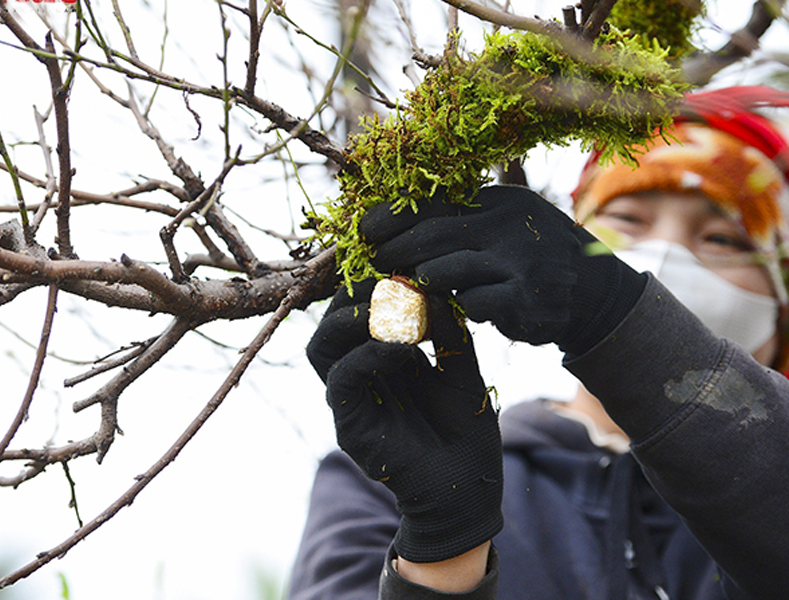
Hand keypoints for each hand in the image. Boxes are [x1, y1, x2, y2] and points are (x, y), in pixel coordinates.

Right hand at [307, 280, 502, 563]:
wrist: (468, 488)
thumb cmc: (464, 430)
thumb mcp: (463, 368)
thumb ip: (448, 330)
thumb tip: (433, 289)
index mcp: (382, 357)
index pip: (357, 309)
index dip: (371, 283)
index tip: (402, 265)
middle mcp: (359, 374)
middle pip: (331, 320)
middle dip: (357, 293)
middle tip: (392, 278)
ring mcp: (351, 400)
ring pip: (321, 346)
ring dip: (351, 319)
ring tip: (390, 308)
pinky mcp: (350, 424)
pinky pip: (341, 380)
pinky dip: (367, 355)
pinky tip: (403, 349)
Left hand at [360, 185, 645, 355]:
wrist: (590, 293)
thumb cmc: (531, 260)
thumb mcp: (503, 227)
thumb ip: (462, 223)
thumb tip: (396, 223)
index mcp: (502, 202)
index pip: (436, 203)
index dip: (394, 215)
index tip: (365, 229)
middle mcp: (512, 226)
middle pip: (434, 235)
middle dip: (396, 251)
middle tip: (372, 264)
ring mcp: (521, 262)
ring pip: (447, 271)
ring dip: (419, 282)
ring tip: (401, 289)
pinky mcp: (525, 300)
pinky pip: (472, 304)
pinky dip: (455, 308)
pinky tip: (447, 310)